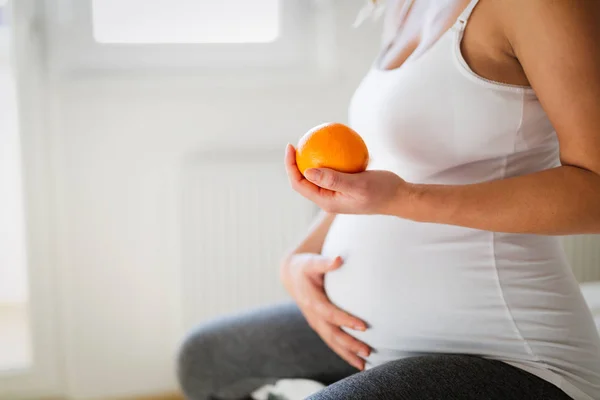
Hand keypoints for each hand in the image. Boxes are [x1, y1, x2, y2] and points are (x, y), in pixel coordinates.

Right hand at [280, 253, 370, 369]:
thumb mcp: (312, 262)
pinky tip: (358, 362)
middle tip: (368, 351)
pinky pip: (332, 342)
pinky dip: (344, 353)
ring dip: (347, 354)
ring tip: (364, 365)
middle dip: (349, 344)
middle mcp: (313, 315)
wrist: (291, 276)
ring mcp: (316, 323)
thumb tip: (338, 258)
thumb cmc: (305, 267)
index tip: (363, 326)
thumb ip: (324, 262)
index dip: (345, 320)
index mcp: (311, 300)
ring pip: (332, 342)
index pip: (330, 313)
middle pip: (332, 333)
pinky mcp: (320, 326)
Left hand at [285, 144, 409, 215]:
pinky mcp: (345, 185)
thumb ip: (333, 180)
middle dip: (296, 162)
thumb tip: (307, 172)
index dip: (290, 166)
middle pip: (304, 180)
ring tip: (310, 141)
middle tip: (298, 141)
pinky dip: (330, 157)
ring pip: (318, 175)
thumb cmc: (382, 191)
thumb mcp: (358, 185)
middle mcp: (329, 198)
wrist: (400, 197)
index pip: (300, 184)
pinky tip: (333, 142)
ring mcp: (336, 193)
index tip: (291, 146)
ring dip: (312, 159)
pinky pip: (332, 170)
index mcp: (327, 201)